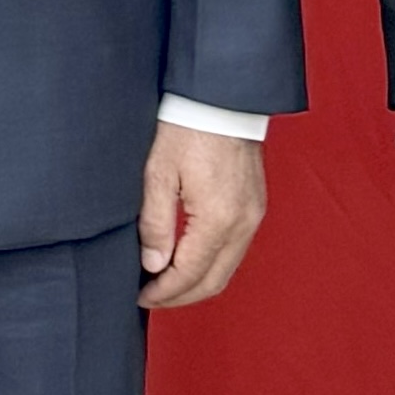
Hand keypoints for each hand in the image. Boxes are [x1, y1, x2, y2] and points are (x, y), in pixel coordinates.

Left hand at [138, 123, 267, 308]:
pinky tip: (187, 259)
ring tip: (164, 282)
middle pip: (214, 282)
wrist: (220, 97)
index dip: (163, 293)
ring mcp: (253, 216)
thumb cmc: (186, 128)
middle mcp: (243, 224)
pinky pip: (235, 250)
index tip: (139, 296)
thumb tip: (153, 265)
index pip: (189, 275)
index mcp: (218, 219)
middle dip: (180, 297)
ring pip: (227, 269)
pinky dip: (211, 264)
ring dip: (196, 282)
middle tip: (150, 297)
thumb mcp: (157, 174)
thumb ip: (155, 224)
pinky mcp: (255, 206)